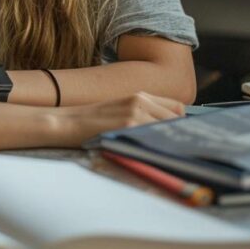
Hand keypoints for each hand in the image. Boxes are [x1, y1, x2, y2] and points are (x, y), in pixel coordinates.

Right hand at [52, 92, 184, 146]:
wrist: (67, 122)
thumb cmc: (92, 120)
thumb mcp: (121, 109)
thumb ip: (143, 113)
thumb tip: (167, 130)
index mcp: (140, 95)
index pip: (177, 108)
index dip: (181, 124)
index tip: (179, 136)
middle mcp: (140, 101)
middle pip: (176, 120)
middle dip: (178, 136)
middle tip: (175, 150)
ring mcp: (135, 113)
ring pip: (168, 130)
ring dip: (168, 143)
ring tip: (162, 154)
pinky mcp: (127, 126)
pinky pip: (153, 139)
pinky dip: (156, 148)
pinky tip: (151, 154)